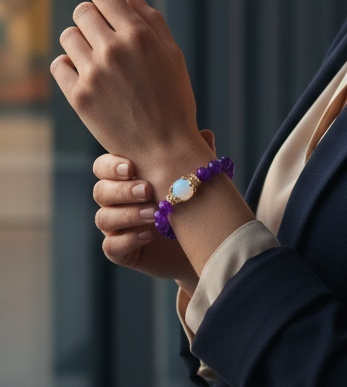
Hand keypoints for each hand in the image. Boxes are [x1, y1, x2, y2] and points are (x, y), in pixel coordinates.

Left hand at [51, 0, 208, 178]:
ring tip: (96, 60)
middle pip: (82, 13)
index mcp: (139, 37)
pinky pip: (59, 65)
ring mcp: (94, 73)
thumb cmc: (175, 102)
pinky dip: (69, 66)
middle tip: (100, 33)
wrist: (166, 149)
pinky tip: (86, 76)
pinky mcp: (79, 96)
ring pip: (68, 37)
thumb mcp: (173, 58)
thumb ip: (152, 22)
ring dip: (80, 42)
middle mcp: (114, 50)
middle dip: (90, 18)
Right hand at [93, 153, 198, 289]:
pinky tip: (147, 236)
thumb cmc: (192, 207)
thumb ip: (193, 161)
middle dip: (122, 190)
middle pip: (100, 191)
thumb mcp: (194, 183)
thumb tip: (206, 134)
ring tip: (154, 214)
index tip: (131, 167)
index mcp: (127, 179)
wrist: (201, 246)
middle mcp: (116, 202)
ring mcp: (116, 228)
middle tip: (147, 190)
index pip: (104, 167)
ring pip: (104, 218)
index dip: (111, 166)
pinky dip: (127, 240)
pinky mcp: (121, 252)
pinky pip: (111, 246)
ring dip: (128, 214)